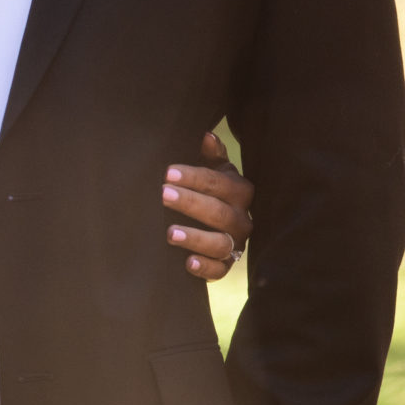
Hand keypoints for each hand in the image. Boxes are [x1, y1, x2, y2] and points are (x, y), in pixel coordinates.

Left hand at [164, 131, 253, 281]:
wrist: (223, 225)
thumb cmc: (215, 191)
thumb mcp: (216, 170)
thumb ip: (211, 154)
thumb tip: (206, 135)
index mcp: (239, 191)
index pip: (217, 183)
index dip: (193, 177)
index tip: (168, 172)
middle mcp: (242, 218)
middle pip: (218, 212)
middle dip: (190, 203)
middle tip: (163, 195)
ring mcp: (237, 244)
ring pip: (220, 243)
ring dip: (195, 238)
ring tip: (170, 233)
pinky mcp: (227, 266)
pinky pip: (219, 269)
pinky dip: (205, 267)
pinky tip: (187, 262)